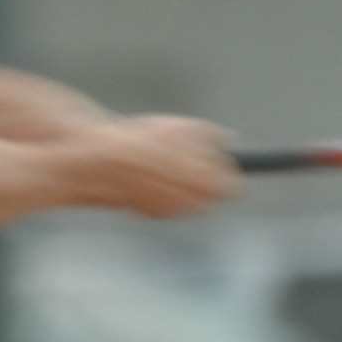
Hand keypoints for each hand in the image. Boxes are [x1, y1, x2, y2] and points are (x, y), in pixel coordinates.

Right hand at [71, 115, 239, 219]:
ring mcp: (173, 212)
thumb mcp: (190, 128)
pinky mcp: (152, 214)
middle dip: (203, 177)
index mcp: (212, 185)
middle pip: (210, 195)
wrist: (107, 164)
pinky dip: (159, 189)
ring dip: (180, 182)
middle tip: (189, 156)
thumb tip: (226, 141)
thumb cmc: (149, 143)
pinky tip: (146, 171)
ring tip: (162, 159)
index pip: (234, 186)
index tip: (218, 158)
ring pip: (185, 197)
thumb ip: (215, 138)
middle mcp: (196, 205)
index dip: (225, 170)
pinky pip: (163, 200)